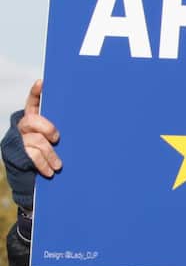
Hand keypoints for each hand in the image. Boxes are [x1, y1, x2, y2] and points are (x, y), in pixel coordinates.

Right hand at [2, 80, 60, 211]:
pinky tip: (50, 171)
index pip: (33, 102)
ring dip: (50, 154)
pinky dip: (43, 164)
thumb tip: (90, 120)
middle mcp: (23, 127)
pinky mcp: (15, 155)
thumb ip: (64, 130)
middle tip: (57, 139)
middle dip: (47, 129)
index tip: (42, 82)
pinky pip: (31, 156)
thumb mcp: (60, 142)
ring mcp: (17, 141)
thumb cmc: (55, 159)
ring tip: (59, 165)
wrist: (37, 183)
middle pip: (33, 120)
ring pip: (35, 141)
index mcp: (34, 119)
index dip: (36, 93)